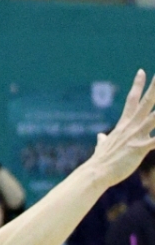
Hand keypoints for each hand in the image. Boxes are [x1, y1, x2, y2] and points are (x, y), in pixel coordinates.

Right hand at [90, 68, 154, 189]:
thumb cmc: (100, 162)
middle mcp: (131, 127)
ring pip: (153, 118)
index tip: (142, 71)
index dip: (137, 85)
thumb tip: (100, 137)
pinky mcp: (139, 149)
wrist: (96, 173)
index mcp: (124, 124)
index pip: (132, 100)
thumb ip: (103, 140)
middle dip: (154, 88)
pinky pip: (154, 142)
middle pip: (146, 102)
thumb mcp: (102, 147)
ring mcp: (135, 137)